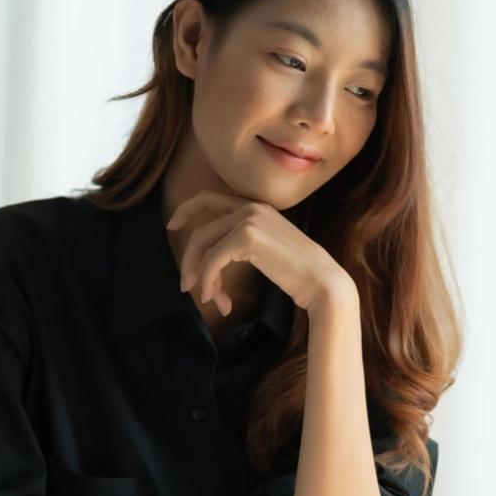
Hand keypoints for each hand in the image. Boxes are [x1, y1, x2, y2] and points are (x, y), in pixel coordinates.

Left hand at [165, 190, 353, 313]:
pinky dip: (208, 280)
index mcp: (257, 206)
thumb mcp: (269, 249)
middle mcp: (251, 207)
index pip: (211, 197)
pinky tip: (216, 298)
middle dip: (190, 259)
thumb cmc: (300, 273)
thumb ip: (244, 243)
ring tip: (206, 297)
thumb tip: (212, 261)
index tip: (173, 225)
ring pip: (202, 244)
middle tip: (185, 284)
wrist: (322, 282)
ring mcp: (248, 219)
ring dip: (198, 273)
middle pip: (201, 229)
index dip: (187, 209)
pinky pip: (212, 259)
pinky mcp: (246, 237)